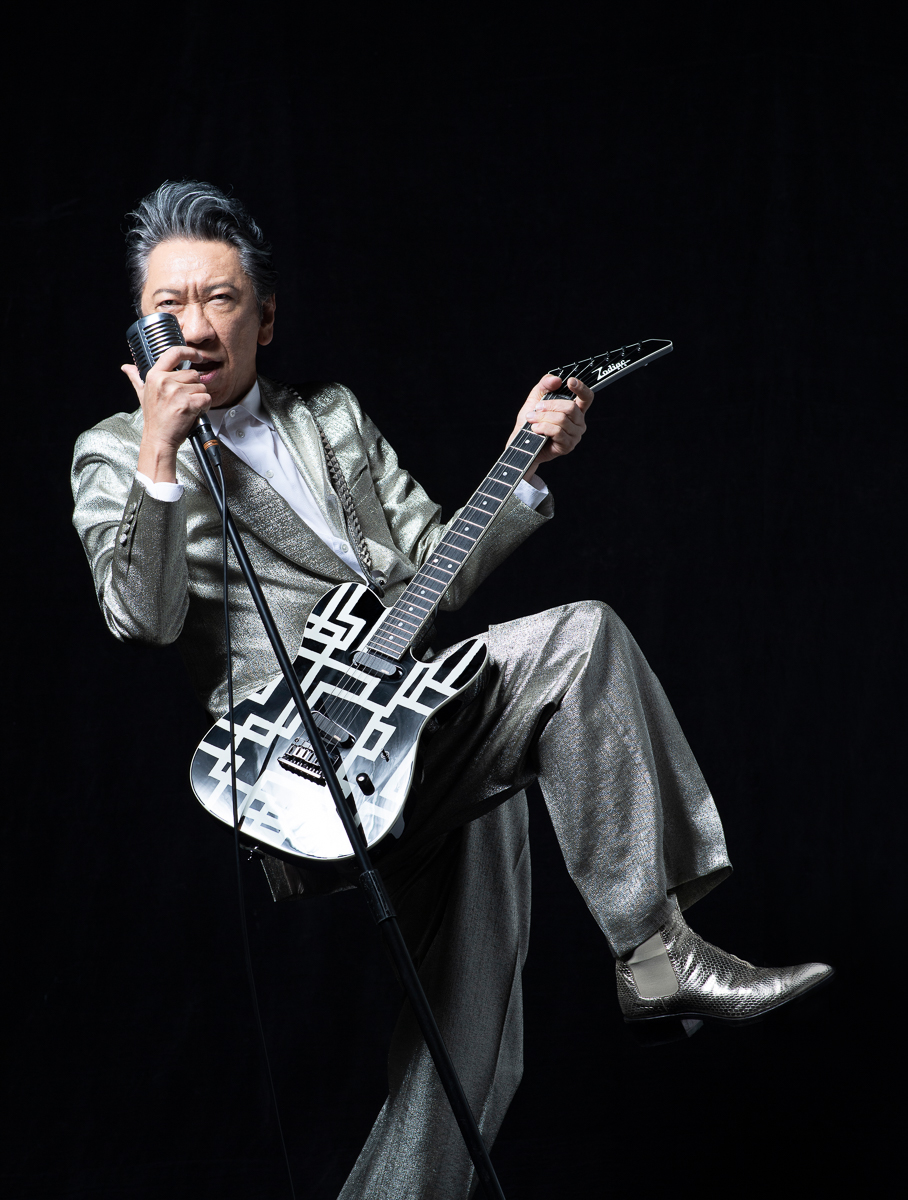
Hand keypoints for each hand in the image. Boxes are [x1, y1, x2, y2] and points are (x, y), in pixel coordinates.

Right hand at [122, 346, 213, 482]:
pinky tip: (194, 412)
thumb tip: (127, 367)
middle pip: (193, 373)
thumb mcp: (142, 394)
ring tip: (187, 407)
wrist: (159, 439)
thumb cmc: (154, 418)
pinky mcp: (188, 403)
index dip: (188, 351)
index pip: (174, 353)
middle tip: (183, 400)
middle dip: (193, 387)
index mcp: (155, 375)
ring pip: (201, 386)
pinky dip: (205, 406)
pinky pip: (206, 398)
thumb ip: (136, 378)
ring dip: (199, 397)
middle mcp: (165, 381)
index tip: (196, 355)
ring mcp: (177, 392)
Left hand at [508, 374, 594, 480]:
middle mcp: (579, 422)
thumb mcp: (535, 398)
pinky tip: (535, 428)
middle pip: (571, 407)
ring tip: (531, 419)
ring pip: (562, 420)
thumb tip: (556, 379)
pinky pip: (557, 432)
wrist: (522, 442)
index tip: (570, 381)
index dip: (581, 388)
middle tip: (536, 408)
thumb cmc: (531, 421)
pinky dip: (543, 428)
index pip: (587, 397)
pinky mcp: (567, 446)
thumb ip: (545, 385)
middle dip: (550, 405)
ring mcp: (575, 435)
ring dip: (543, 417)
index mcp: (575, 409)